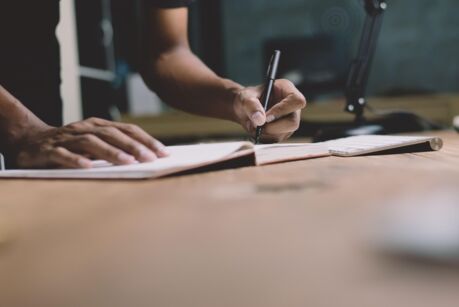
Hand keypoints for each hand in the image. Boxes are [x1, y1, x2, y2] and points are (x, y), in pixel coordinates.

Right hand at [13, 117, 168, 168]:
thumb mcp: (94, 144)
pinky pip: (62, 154)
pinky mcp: (48, 150)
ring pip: (91, 142)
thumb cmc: (70, 145)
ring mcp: (66, 138)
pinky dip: (75, 160)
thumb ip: (115, 148)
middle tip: (150, 159)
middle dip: (133, 146)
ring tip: (127, 162)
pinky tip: (88, 167)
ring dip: (110, 152)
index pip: (127, 129)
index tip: (164, 153)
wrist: (29, 141)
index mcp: (98, 125)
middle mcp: (84, 128)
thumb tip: (146, 160)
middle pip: (112, 134)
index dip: (146, 140)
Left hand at [232, 79, 306, 142]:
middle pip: (293, 122)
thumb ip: (251, 105)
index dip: (282, 110)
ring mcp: (290, 120)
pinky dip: (264, 138)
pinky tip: (256, 130)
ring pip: (285, 133)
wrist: (243, 109)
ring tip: (253, 125)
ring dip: (266, 133)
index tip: (266, 117)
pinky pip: (277, 140)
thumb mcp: (245, 97)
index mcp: (287, 90)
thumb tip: (260, 120)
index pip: (296, 101)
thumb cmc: (247, 98)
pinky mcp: (284, 132)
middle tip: (257, 126)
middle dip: (273, 127)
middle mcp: (292, 106)